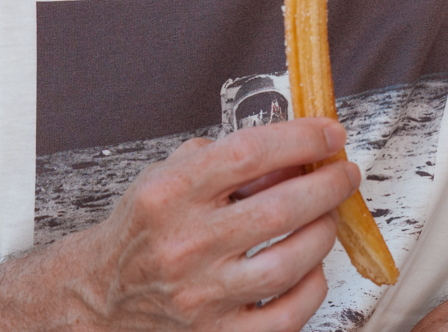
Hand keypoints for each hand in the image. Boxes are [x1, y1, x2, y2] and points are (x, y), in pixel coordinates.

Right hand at [69, 117, 360, 329]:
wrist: (102, 294)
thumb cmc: (147, 228)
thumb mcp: (171, 174)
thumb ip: (229, 158)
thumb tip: (299, 155)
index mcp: (169, 194)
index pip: (248, 154)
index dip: (301, 140)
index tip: (331, 134)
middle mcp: (183, 244)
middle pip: (279, 209)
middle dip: (328, 186)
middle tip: (345, 174)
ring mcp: (200, 296)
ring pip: (289, 263)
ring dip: (323, 233)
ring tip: (327, 217)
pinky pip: (286, 316)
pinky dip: (312, 287)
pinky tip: (311, 267)